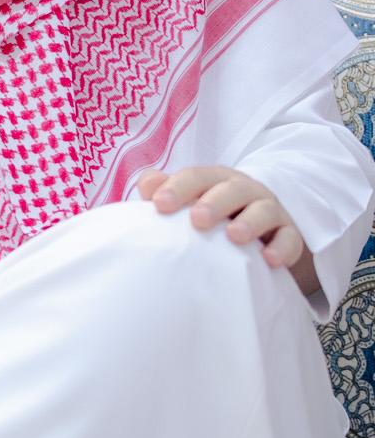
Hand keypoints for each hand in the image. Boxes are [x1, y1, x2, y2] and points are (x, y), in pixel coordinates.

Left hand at [138, 165, 319, 295]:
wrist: (257, 223)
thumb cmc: (211, 211)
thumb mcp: (188, 197)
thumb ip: (165, 188)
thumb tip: (147, 186)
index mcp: (214, 180)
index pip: (196, 177)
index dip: (178, 188)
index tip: (159, 204)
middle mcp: (243, 190)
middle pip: (230, 190)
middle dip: (214, 202)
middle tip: (198, 219)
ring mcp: (269, 210)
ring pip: (263, 210)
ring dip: (250, 222)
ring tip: (234, 236)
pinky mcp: (288, 233)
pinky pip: (290, 239)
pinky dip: (282, 248)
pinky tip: (269, 260)